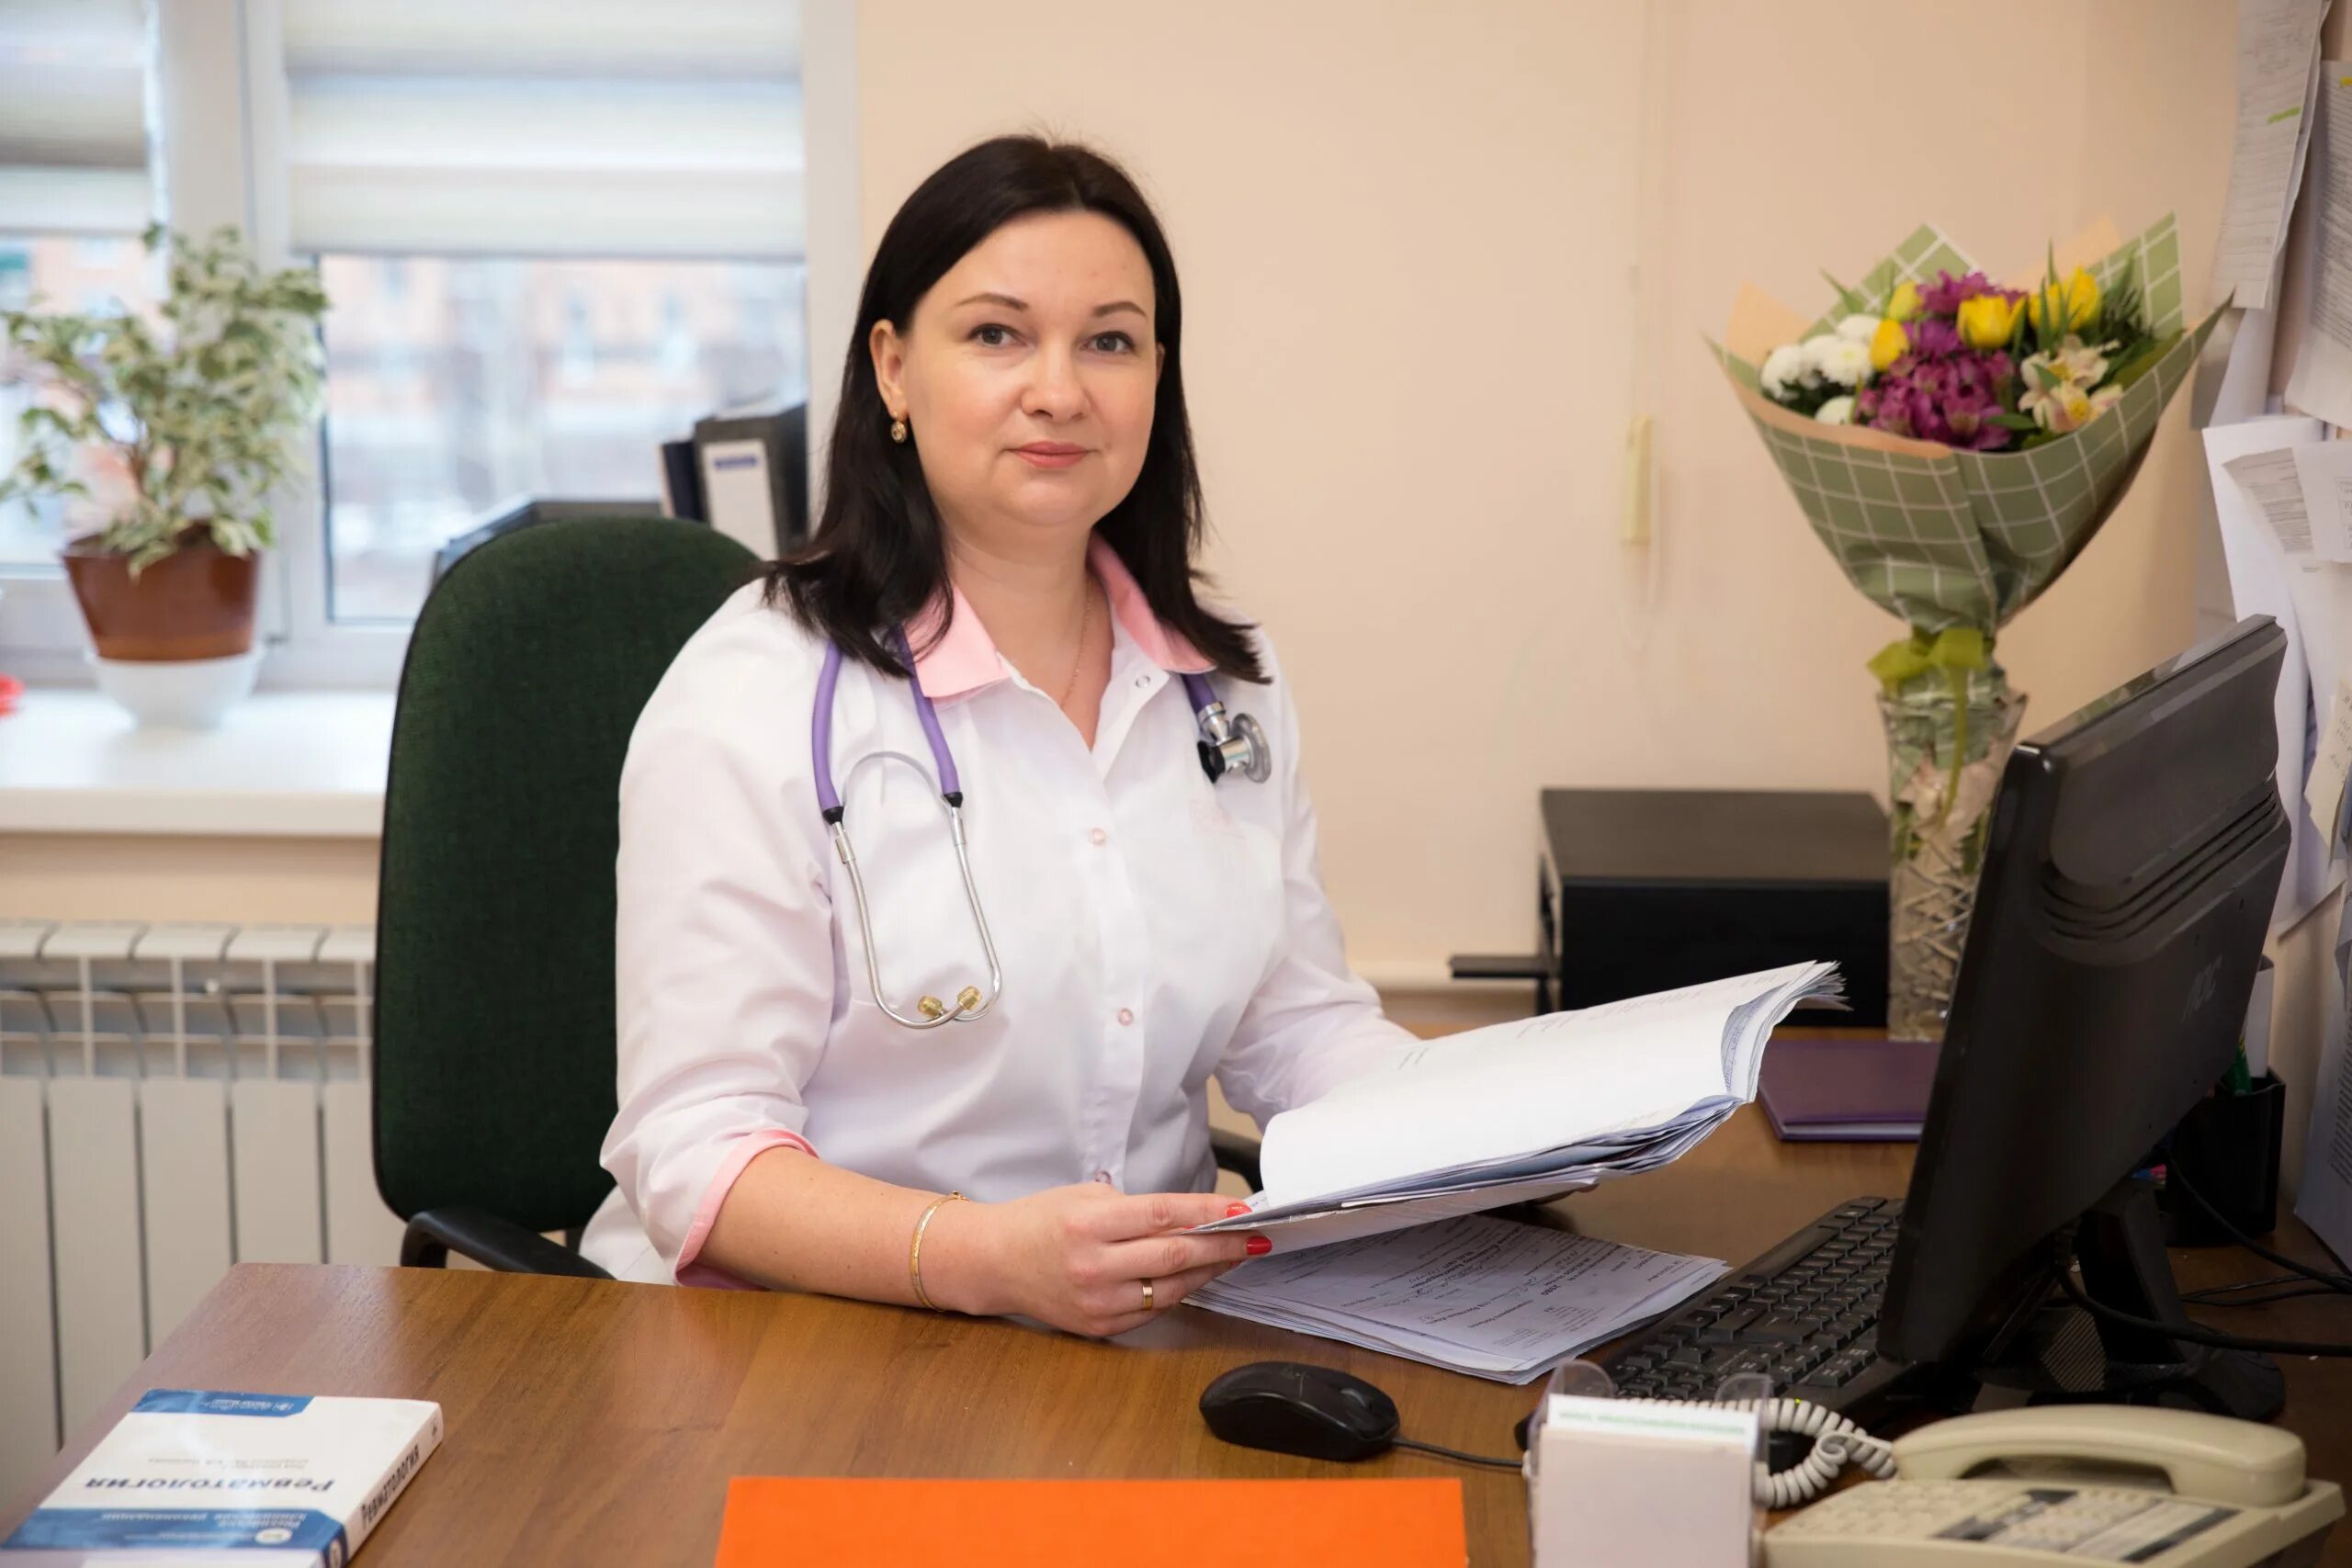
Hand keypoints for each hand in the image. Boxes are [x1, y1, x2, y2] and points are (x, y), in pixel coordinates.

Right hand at [933, 1184, 1267, 1337]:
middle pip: (1176, 1254)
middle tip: (1255, 1237)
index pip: (1164, 1215)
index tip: (1240, 1209)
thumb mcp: (1083, 1197)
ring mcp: (1097, 1301)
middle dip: (1223, 1246)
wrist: (994, 1262)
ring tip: (1234, 1255)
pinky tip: (1196, 1276)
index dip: (1208, 1211)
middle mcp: (1094, 1266)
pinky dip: (1179, 1291)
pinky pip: (1152, 1309)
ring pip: (1171, 1287)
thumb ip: (1134, 1208)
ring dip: (1209, 1271)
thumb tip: (1191, 1215)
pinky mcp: (1099, 1326)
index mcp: (1089, 1224)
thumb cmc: (1038, 1222)